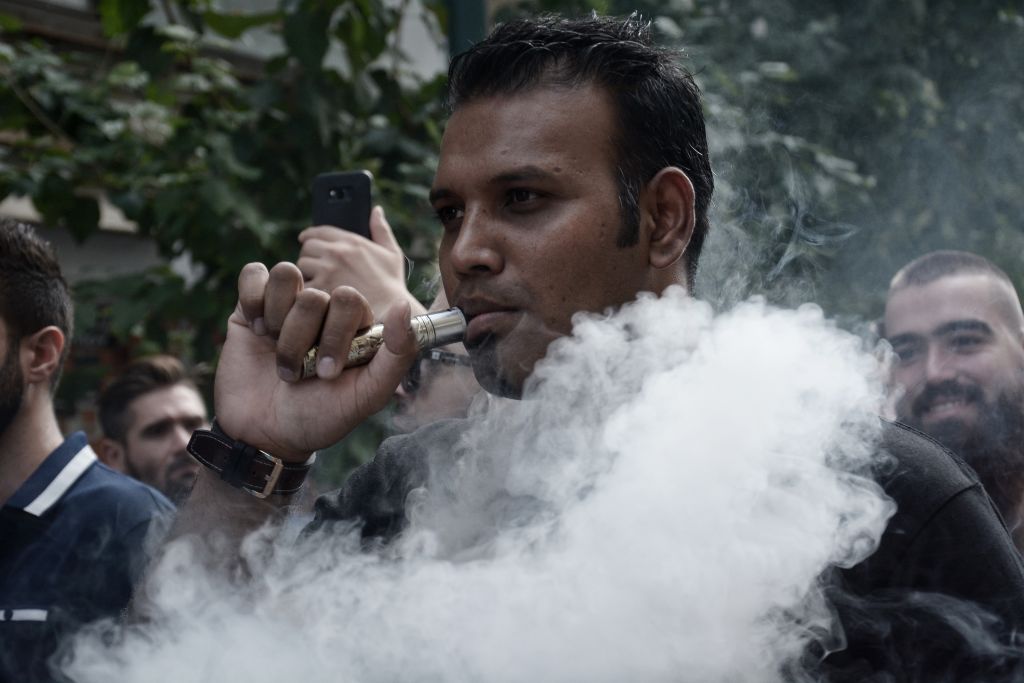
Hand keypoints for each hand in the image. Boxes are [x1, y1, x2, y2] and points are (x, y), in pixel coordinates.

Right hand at [213, 262, 418, 461]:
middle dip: (302, 338)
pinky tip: (256, 329)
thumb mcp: (367, 395)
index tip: (326, 374)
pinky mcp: (251, 305)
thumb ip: (397, 355)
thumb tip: (404, 306)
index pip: (349, 300)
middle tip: (297, 373)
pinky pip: (254, 273)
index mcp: (354, 326)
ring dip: (277, 321)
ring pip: (286, 275)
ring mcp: (287, 305)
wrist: (265, 435)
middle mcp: (323, 311)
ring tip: (274, 350)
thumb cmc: (321, 416)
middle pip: (315, 294)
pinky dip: (253, 299)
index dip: (335, 334)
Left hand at [297, 206, 427, 320]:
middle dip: (309, 256)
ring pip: (301, 266)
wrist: (391, 311)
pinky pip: (303, 285)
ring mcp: (327, 272)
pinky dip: (307, 291)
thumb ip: (381, 229)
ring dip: (306, 274)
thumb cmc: (392, 284)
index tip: (305, 240)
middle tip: (315, 267)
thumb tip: (376, 210)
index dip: (310, 236)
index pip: (319, 231)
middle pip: (306, 248)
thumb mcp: (392, 253)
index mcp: (351, 241)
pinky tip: (316, 298)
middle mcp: (336, 253)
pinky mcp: (321, 290)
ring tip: (317, 283)